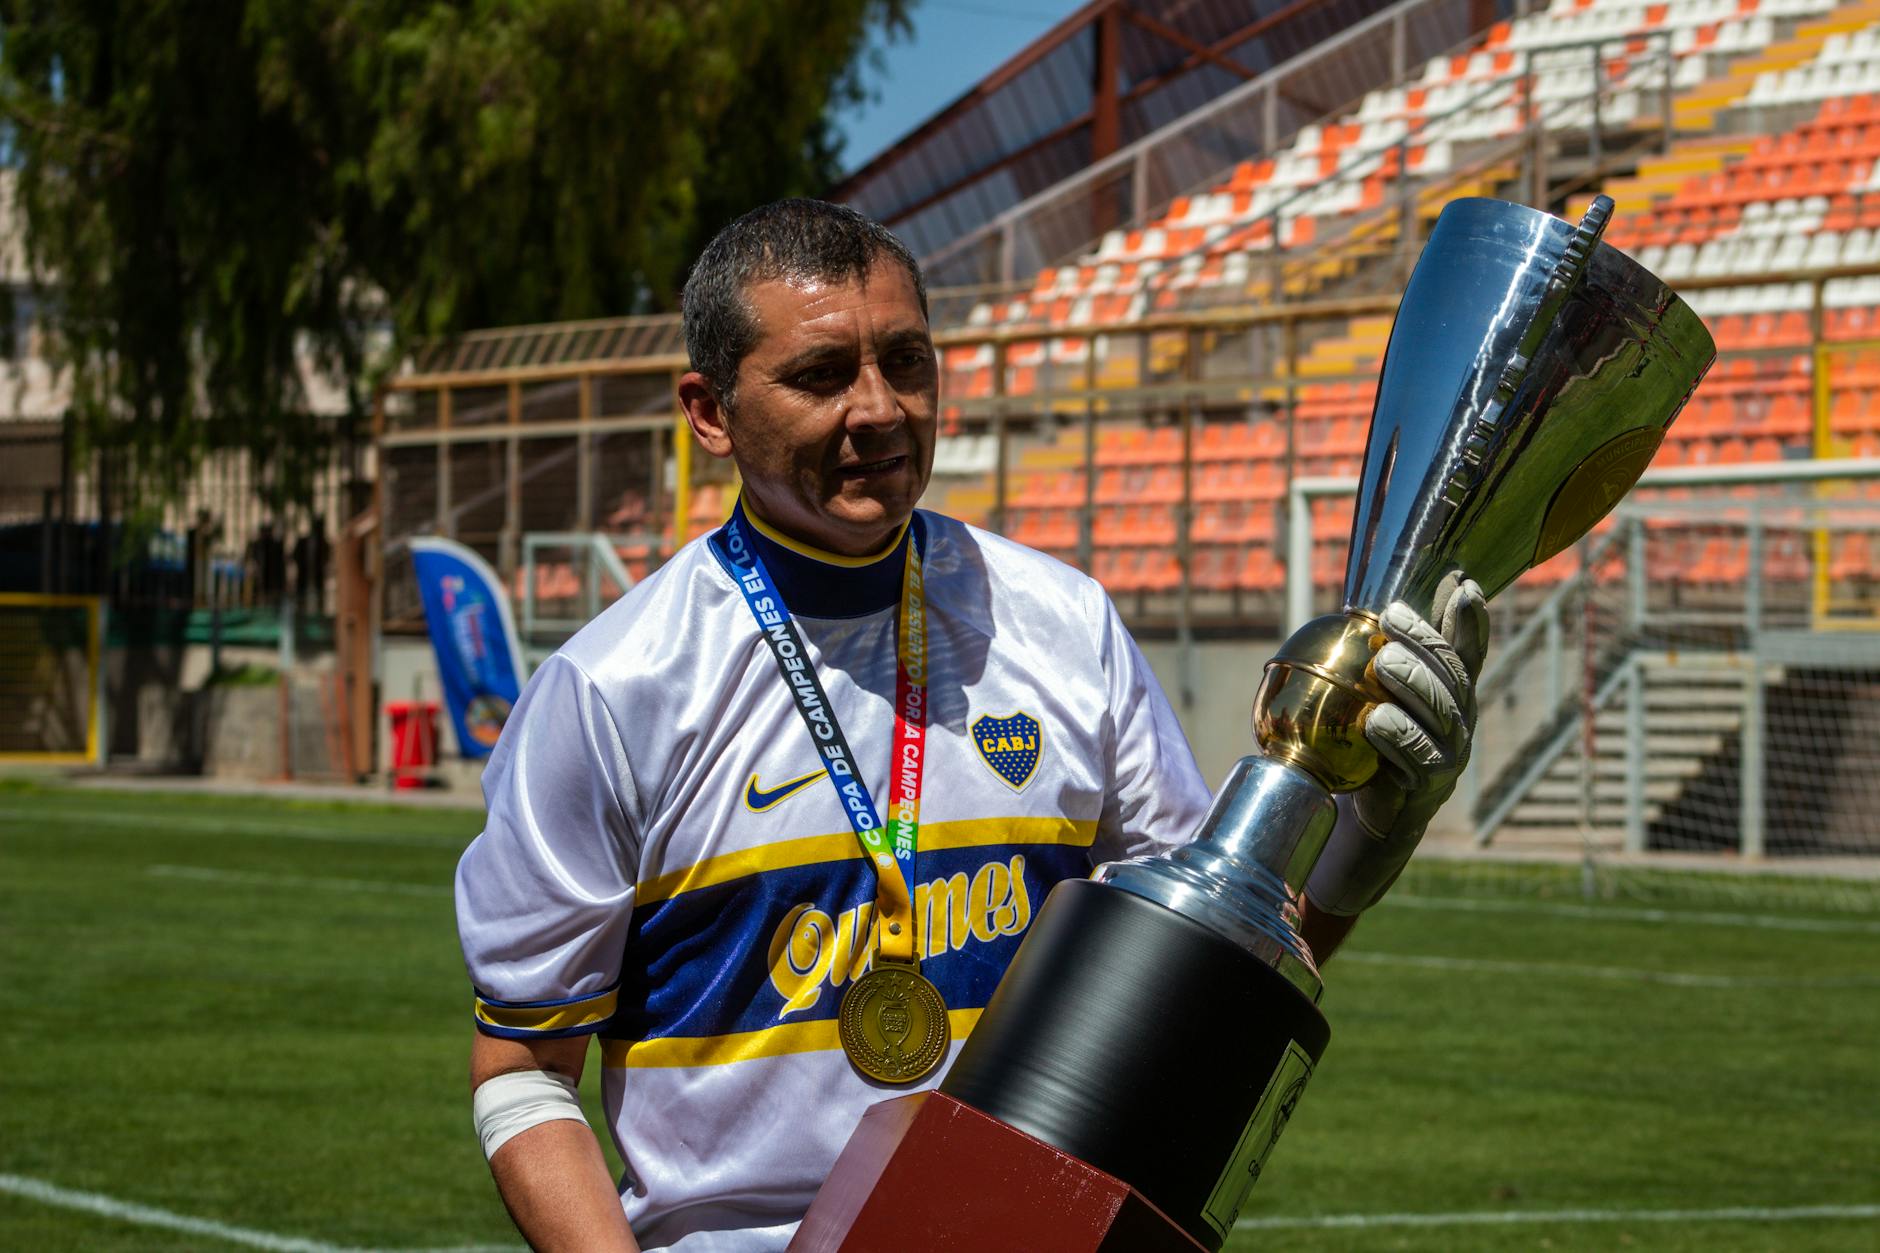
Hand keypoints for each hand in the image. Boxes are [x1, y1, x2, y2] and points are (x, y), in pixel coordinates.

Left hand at [1304, 572, 1488, 915]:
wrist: (1363, 822)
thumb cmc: (1366, 751)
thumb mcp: (1371, 701)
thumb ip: (1378, 663)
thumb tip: (1367, 609)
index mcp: (1448, 697)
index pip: (1466, 653)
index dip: (1471, 622)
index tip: (1464, 584)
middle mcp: (1458, 723)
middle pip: (1452, 677)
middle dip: (1425, 642)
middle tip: (1390, 617)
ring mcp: (1449, 757)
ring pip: (1443, 715)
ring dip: (1414, 683)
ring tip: (1383, 661)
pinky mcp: (1428, 790)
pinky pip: (1420, 761)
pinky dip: (1399, 737)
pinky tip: (1376, 721)